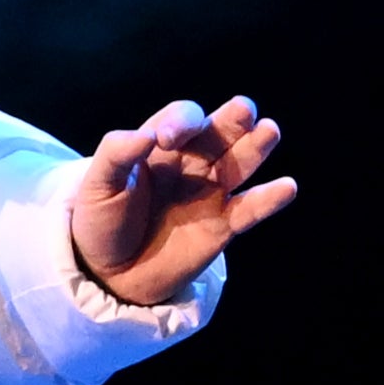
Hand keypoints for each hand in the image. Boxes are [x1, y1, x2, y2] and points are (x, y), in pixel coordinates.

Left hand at [69, 97, 296, 304]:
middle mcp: (191, 164)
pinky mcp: (222, 226)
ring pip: (241, 163)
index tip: (165, 140)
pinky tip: (287, 186)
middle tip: (243, 110)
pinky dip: (269, 199)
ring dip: (257, 146)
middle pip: (221, 132)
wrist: (108, 274)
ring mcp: (210, 194)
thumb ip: (116, 153)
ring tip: (270, 131)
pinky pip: (250, 209)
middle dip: (233, 119)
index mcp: (160, 146)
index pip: (183, 119)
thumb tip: (147, 134)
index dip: (181, 122)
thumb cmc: (99, 222)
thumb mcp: (96, 184)